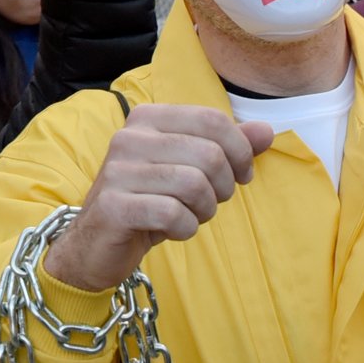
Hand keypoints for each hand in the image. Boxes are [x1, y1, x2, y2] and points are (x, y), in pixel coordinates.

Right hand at [44, 103, 273, 292]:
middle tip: (211, 202)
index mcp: (147, 118)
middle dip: (223, 186)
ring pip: (194, 184)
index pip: (212, 120)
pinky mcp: (114, 206)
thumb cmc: (149, 201)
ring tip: (192, 215)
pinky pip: (174, 214)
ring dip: (205, 209)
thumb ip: (227, 147)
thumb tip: (266, 131)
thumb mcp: (189, 169)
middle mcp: (129, 137)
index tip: (240, 175)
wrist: (97, 244)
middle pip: (209, 153)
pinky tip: (174, 230)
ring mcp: (117, 171)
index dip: (240, 151)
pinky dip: (186, 228)